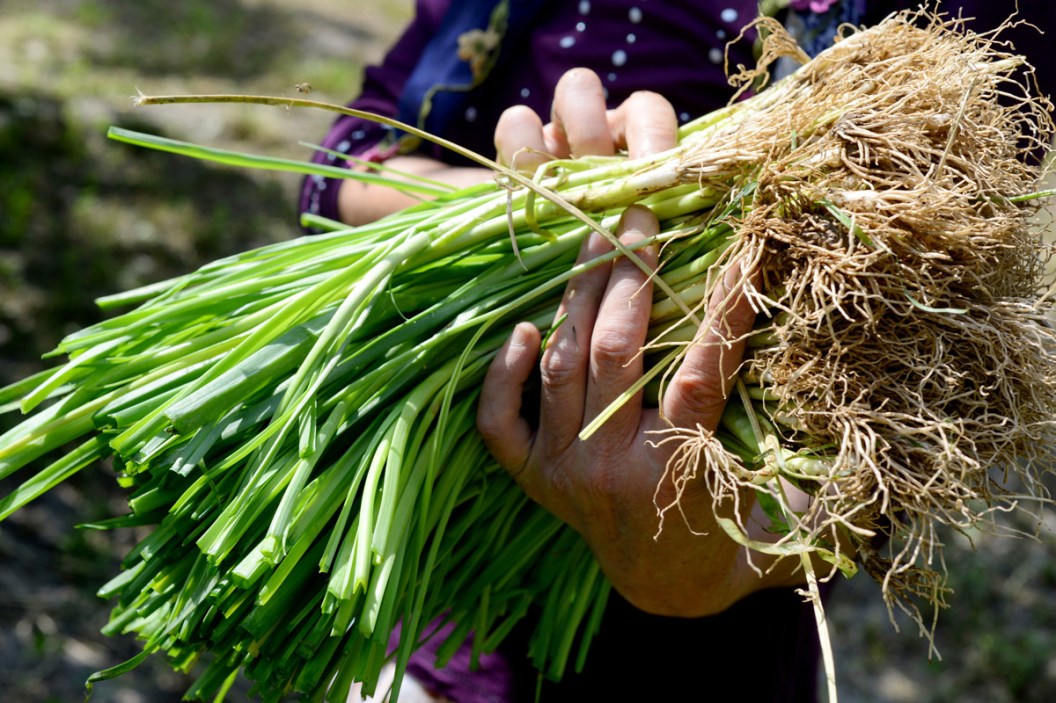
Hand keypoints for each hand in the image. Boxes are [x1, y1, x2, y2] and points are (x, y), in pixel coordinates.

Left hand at [477, 69, 795, 616]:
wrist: (664, 592)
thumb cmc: (731, 541)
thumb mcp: (782, 522)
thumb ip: (820, 485)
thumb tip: (871, 434)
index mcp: (678, 476)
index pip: (700, 377)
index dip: (723, 310)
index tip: (740, 247)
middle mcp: (610, 469)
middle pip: (616, 356)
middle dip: (632, 276)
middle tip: (643, 213)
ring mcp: (563, 473)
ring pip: (563, 369)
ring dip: (578, 298)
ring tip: (596, 239)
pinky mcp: (534, 478)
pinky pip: (498, 425)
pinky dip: (503, 376)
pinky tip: (521, 328)